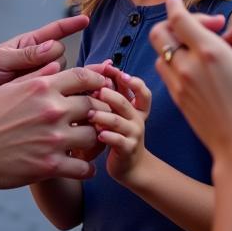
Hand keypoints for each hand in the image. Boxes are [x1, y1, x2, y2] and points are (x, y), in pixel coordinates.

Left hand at [0, 14, 88, 111]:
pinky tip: (52, 102)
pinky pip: (51, 95)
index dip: (70, 25)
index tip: (86, 19)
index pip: (54, 32)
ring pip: (59, 79)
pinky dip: (53, 96)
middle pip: (62, 59)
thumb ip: (26, 55)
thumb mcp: (1, 59)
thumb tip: (55, 47)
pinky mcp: (34, 100)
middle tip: (42, 73)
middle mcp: (36, 62)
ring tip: (34, 88)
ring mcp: (35, 81)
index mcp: (28, 45)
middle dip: (56, 64)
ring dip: (52, 82)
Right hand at [0, 64, 108, 187]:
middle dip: (99, 112)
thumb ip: (37, 76)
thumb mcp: (10, 87)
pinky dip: (86, 168)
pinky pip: (84, 168)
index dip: (97, 82)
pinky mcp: (50, 166)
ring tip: (89, 143)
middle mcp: (52, 109)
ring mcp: (53, 138)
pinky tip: (81, 166)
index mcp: (42, 86)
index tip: (100, 89)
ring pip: (94, 137)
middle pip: (95, 106)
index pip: (84, 77)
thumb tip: (57, 65)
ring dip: (94, 140)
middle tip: (98, 119)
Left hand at [90, 64, 151, 185]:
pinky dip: (107, 136)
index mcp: (136, 107)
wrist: (130, 165)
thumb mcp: (116, 112)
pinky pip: (118, 140)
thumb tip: (104, 64)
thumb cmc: (118, 133)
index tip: (118, 73)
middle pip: (124, 102)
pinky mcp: (127, 149)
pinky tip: (98, 134)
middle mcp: (137, 118)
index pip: (141, 90)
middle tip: (96, 91)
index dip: (133, 81)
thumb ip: (112, 92)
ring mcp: (134, 134)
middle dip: (110, 95)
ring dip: (102, 116)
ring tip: (89, 114)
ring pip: (118, 121)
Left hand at [149, 0, 231, 164]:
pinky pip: (165, 72)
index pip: (178, 18)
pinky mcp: (177, 99)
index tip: (178, 1)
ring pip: (161, 53)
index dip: (176, 6)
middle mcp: (187, 65)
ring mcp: (179, 83)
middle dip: (173, 23)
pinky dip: (174, 63)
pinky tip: (196, 69)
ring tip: (200, 48)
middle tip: (201, 29)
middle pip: (160, 32)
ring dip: (174, 44)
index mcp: (209, 52)